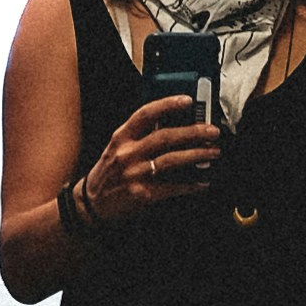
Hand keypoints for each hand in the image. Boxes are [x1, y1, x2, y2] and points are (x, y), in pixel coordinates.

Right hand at [77, 93, 219, 231]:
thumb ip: (139, 135)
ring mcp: (135, 174)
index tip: (188, 101)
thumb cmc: (108, 174)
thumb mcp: (117, 148)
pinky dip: (191, 185)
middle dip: (193, 132)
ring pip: (172, 160)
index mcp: (121, 137)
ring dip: (197, 155)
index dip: (168, 105)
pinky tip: (203, 182)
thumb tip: (170, 123)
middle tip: (212, 131)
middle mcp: (128, 153)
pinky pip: (173, 187)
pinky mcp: (143, 194)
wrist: (91, 205)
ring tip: (214, 152)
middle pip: (165, 137)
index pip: (146, 114)